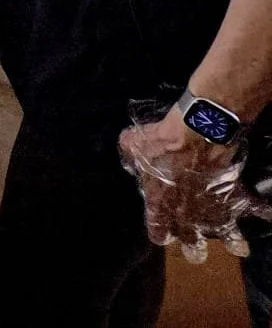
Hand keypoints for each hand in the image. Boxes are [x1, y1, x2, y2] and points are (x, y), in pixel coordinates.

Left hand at [119, 107, 270, 260]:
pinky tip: (269, 214)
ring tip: (239, 249)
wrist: (196, 132)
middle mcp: (188, 210)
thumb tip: (127, 147)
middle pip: (191, 238)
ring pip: (226, 232)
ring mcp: (214, 205)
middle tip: (196, 253)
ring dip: (233, 241)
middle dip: (194, 247)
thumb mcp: (134, 143)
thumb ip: (130, 150)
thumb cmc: (161, 139)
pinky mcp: (235, 194)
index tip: (162, 238)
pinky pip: (255, 207)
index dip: (159, 233)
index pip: (157, 226)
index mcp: (161, 201)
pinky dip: (264, 211)